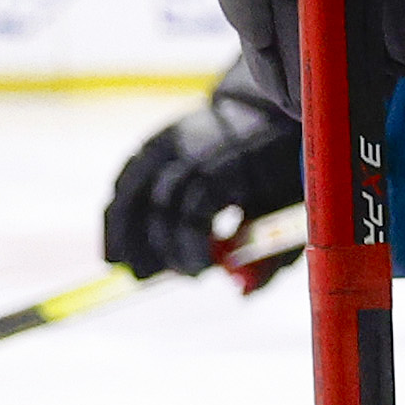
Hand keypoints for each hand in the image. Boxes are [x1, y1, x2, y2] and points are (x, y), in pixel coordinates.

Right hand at [102, 89, 304, 276]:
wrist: (270, 110)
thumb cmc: (284, 164)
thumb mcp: (288, 209)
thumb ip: (269, 252)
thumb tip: (240, 293)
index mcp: (226, 165)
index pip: (192, 214)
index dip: (190, 249)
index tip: (200, 271)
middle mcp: (189, 150)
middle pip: (157, 207)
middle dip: (158, 248)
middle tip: (166, 275)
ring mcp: (167, 142)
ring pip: (129, 192)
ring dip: (123, 235)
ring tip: (125, 267)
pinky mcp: (156, 141)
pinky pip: (125, 179)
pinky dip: (117, 212)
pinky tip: (116, 243)